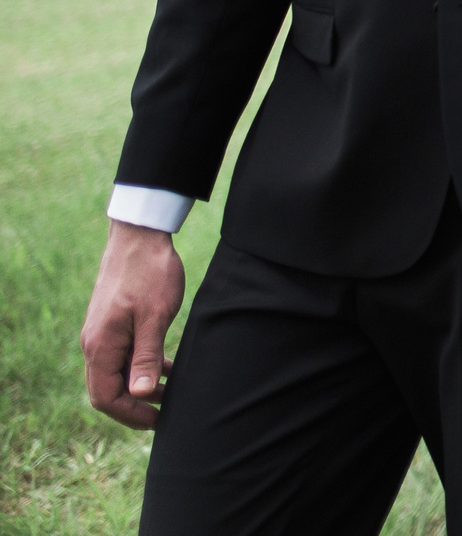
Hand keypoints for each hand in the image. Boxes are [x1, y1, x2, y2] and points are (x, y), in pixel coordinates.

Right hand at [82, 220, 185, 428]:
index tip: (159, 420)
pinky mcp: (115, 323)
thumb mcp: (155, 316)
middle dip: (135, 406)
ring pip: (117, 373)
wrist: (140, 236)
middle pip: (108, 389)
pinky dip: (143, 366)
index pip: (105, 397)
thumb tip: (140, 394)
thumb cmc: (150, 273)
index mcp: (100, 346)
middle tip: (167, 413)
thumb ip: (147, 355)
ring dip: (141, 386)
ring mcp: (103, 333)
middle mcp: (95, 343)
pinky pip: (124, 355)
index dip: (130, 414)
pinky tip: (168, 368)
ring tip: (172, 393)